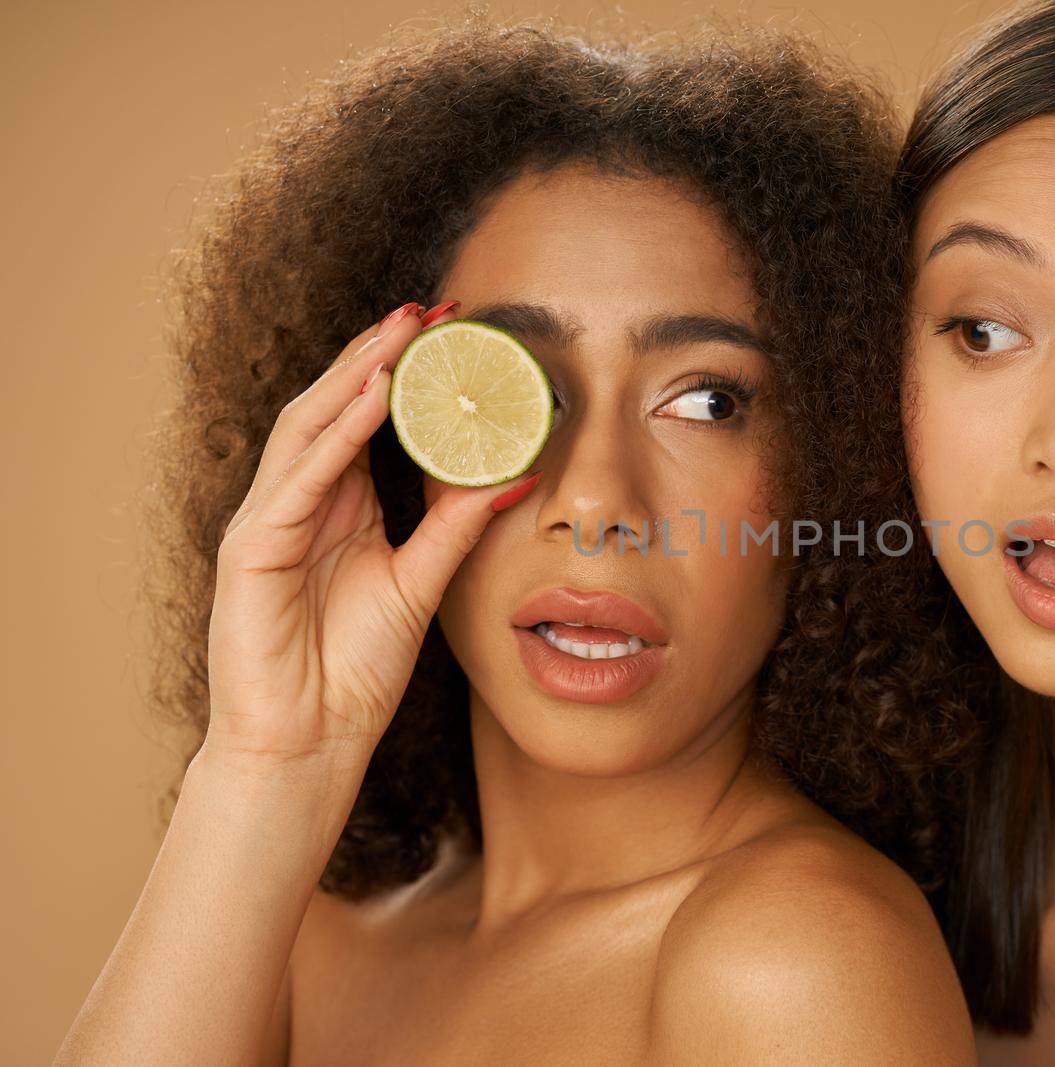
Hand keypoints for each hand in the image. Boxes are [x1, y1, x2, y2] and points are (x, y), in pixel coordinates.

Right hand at [206, 300, 525, 767]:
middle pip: (336, 406)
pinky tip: (371, 400)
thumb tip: (515, 477)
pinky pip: (297, 480)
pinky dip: (336, 436)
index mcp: (338, 505)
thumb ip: (456, 528)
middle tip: (430, 307)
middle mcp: (300, 501)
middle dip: (380, 354)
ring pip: (310, 427)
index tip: (455, 332)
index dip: (406, 373)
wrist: (306, 745)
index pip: (368, 420)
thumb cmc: (351, 671)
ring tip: (402, 332)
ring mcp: (269, 520)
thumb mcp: (420, 584)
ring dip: (355, 375)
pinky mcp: (251, 549)